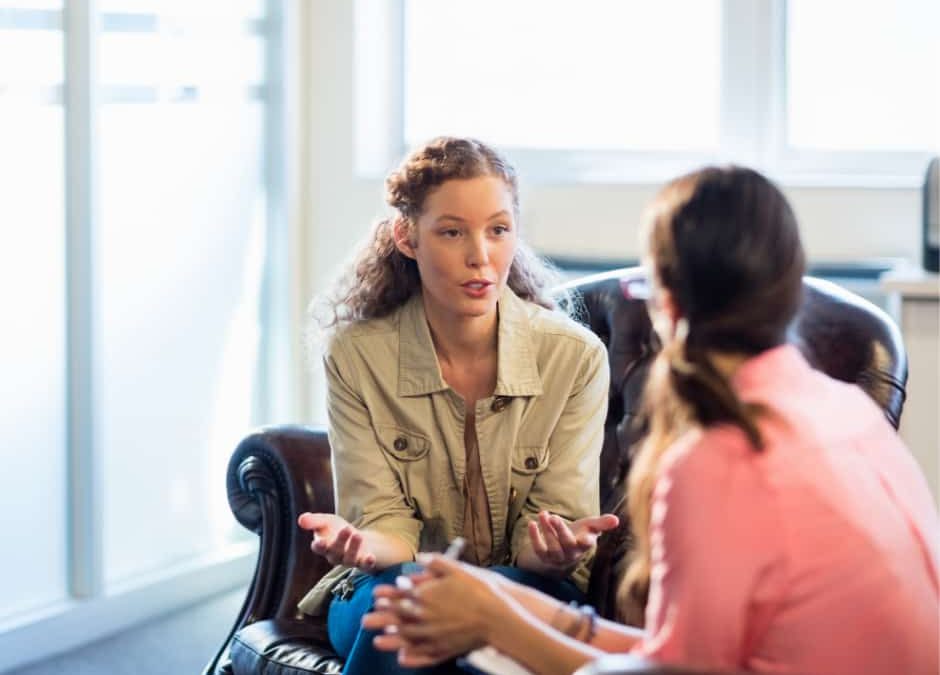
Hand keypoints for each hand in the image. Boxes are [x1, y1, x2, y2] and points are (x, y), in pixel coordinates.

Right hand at [297, 512, 376, 570]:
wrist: (358, 540)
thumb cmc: (337, 530)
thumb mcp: (327, 521)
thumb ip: (314, 521)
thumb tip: (301, 519)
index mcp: (324, 546)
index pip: (319, 548)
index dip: (319, 546)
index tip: (320, 542)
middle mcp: (335, 556)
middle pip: (335, 552)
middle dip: (340, 542)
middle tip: (346, 529)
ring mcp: (349, 561)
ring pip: (349, 558)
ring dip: (353, 548)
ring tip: (358, 535)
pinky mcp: (363, 563)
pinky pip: (364, 566)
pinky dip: (367, 562)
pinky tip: (371, 557)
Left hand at [363, 554, 506, 665]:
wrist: (497, 616)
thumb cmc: (479, 590)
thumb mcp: (457, 569)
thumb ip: (436, 562)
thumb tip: (421, 556)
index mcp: (427, 595)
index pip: (401, 596)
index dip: (386, 597)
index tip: (374, 599)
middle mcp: (426, 616)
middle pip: (397, 618)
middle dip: (380, 619)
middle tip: (365, 622)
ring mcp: (434, 635)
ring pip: (406, 639)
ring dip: (390, 640)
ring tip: (377, 642)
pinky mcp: (444, 649)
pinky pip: (423, 654)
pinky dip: (411, 657)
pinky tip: (402, 658)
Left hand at [527, 511, 618, 569]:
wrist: (562, 550)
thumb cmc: (579, 535)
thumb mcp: (590, 527)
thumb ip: (602, 523)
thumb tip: (616, 520)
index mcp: (584, 546)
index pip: (587, 545)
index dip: (587, 542)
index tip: (586, 538)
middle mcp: (571, 554)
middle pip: (567, 544)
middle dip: (560, 530)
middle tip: (554, 517)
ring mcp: (557, 557)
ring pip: (552, 547)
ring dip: (546, 531)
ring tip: (543, 514)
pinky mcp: (544, 557)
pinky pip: (539, 549)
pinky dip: (534, 537)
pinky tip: (531, 523)